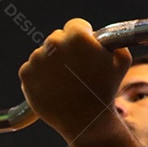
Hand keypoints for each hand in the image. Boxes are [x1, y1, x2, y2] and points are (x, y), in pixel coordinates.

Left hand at [18, 18, 131, 145]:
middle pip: (56, 39)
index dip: (82, 37)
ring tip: (64, 83)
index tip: (84, 49)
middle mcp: (54, 44)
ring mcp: (37, 59)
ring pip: (43, 55)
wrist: (85, 121)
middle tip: (74, 68)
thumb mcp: (122, 60)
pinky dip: (38, 77)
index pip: (74, 25)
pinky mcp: (25, 74)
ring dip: (51, 64)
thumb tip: (106, 37)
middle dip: (65, 50)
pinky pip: (31, 69)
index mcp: (77, 36)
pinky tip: (52, 88)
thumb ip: (114, 41)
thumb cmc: (106, 91)